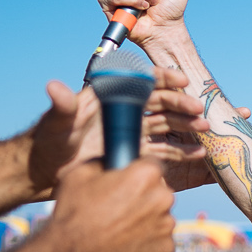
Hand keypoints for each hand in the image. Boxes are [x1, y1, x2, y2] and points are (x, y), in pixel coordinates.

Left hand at [29, 66, 216, 194]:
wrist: (45, 172)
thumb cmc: (47, 141)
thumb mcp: (56, 122)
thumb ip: (61, 105)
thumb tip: (54, 87)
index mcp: (109, 96)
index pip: (139, 81)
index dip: (162, 79)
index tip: (182, 82)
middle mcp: (124, 111)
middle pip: (159, 102)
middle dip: (181, 104)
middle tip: (198, 111)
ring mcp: (131, 132)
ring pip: (166, 124)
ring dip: (186, 125)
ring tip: (205, 130)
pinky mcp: (134, 152)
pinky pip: (163, 150)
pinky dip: (182, 151)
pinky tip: (200, 153)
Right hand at [46, 157, 175, 251]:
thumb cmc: (73, 213)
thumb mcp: (80, 174)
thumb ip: (104, 162)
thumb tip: (111, 160)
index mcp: (146, 174)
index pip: (151, 165)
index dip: (138, 172)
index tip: (128, 181)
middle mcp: (163, 197)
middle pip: (159, 191)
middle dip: (144, 196)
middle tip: (120, 208)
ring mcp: (167, 224)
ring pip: (160, 217)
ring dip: (146, 220)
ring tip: (119, 229)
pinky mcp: (166, 247)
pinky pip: (160, 240)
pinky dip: (147, 243)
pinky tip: (126, 244)